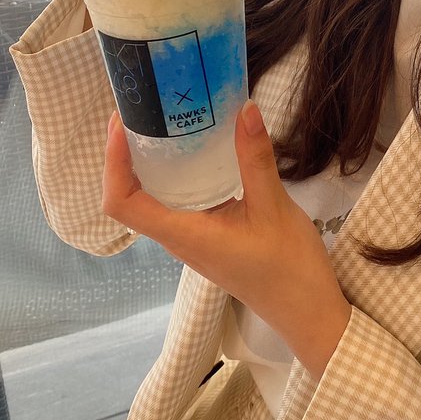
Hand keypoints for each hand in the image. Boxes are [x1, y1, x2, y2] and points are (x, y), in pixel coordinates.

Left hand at [102, 101, 351, 380]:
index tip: (121, 123)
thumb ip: (255, 159)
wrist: (307, 311)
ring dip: (148, 163)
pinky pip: (178, 201)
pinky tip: (197, 149)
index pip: (123, 204)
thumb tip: (245, 108)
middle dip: (127, 154)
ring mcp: (193, 239)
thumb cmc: (289, 267)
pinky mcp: (208, 236)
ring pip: (154, 199)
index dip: (112, 163)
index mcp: (185, 235)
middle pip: (131, 198)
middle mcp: (179, 238)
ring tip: (163, 120)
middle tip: (142, 108)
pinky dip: (176, 173)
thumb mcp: (274, 207)